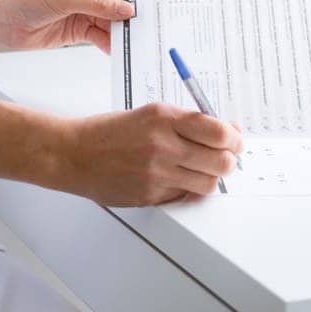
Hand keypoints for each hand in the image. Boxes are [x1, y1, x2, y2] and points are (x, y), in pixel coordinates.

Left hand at [0, 0, 182, 52]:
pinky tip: (121, 53)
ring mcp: (88, 11)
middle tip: (160, 26)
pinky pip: (104, 38)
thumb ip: (97, 6)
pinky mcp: (81, 30)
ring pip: (115, 24)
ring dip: (125, 35)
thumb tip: (126, 11)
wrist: (4, 22)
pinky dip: (112, 46)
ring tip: (141, 45)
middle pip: (124, 4)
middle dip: (139, 16)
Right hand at [56, 104, 243, 205]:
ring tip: (204, 170)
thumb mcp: (151, 114)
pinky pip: (185, 197)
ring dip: (212, 178)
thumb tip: (227, 130)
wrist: (74, 153)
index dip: (235, 138)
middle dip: (230, 160)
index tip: (236, 139)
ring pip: (208, 184)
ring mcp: (157, 174)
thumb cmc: (110, 131)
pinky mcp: (151, 196)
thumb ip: (188, 122)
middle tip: (227, 157)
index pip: (218, 132)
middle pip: (220, 161)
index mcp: (164, 118)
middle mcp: (163, 145)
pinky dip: (190, 190)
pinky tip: (181, 180)